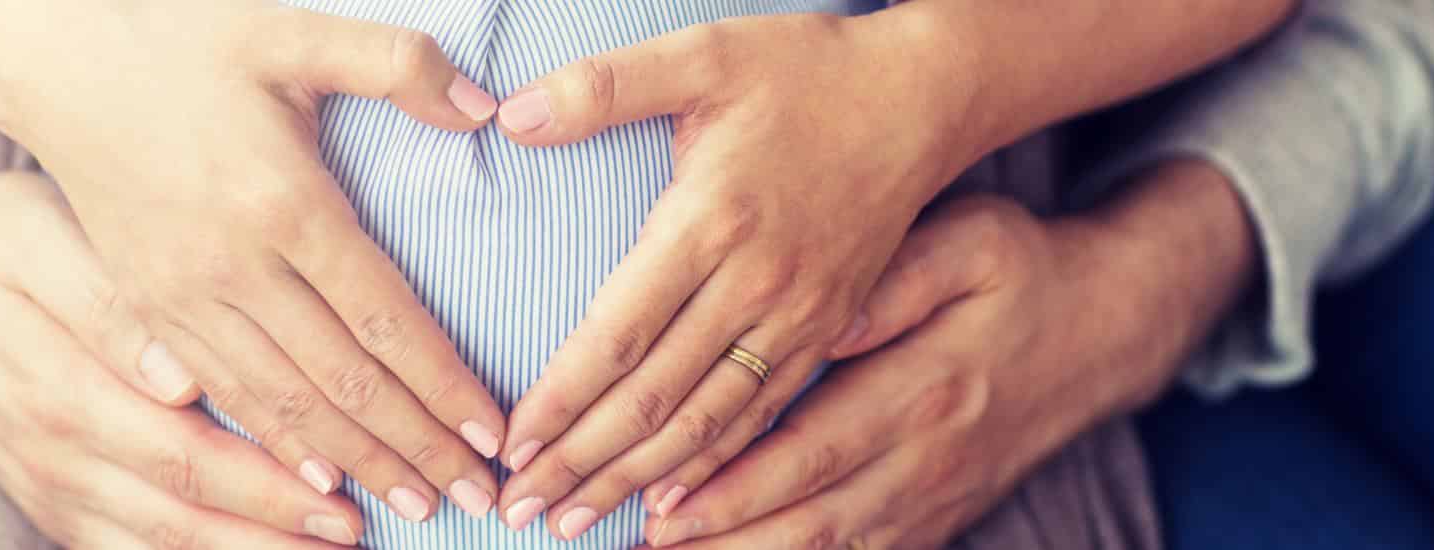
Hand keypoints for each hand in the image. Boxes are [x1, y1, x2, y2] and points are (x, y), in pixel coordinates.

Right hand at [0, 2, 506, 518]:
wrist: (55, 65)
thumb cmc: (180, 42)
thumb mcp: (289, 31)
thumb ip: (394, 62)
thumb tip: (485, 105)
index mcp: (280, 202)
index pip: (383, 318)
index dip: (443, 383)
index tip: (493, 434)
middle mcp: (230, 266)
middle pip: (340, 382)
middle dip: (414, 447)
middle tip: (476, 498)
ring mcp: (180, 298)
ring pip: (280, 408)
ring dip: (353, 465)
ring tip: (413, 508)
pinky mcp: (147, 312)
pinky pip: (220, 400)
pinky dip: (274, 450)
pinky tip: (314, 486)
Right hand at [0, 100, 365, 545]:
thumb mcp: (39, 238)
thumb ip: (111, 306)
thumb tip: (181, 376)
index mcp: (61, 389)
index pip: (184, 452)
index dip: (266, 481)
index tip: (341, 487)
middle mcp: (52, 453)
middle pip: (179, 514)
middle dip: (275, 531)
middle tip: (358, 529)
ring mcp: (45, 485)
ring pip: (154, 546)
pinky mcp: (45, 497)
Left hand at [486, 14, 986, 536]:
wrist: (924, 96)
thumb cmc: (807, 69)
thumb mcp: (704, 52)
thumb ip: (602, 85)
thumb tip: (510, 114)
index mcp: (713, 220)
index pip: (618, 333)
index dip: (560, 399)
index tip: (510, 445)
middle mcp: (757, 283)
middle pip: (655, 396)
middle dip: (581, 461)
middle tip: (520, 507)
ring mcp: (800, 315)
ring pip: (707, 422)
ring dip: (636, 478)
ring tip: (574, 520)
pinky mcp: (829, 329)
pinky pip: (763, 415)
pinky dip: (713, 467)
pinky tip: (672, 502)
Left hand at [637, 196, 1095, 548]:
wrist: (1104, 329)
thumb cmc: (1020, 271)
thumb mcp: (973, 242)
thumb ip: (896, 277)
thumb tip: (824, 318)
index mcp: (926, 386)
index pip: (813, 449)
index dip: (736, 485)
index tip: (663, 501)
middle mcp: (929, 458)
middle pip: (812, 519)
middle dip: (721, 539)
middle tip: (643, 541)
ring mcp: (935, 499)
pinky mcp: (937, 519)